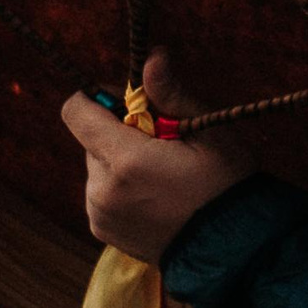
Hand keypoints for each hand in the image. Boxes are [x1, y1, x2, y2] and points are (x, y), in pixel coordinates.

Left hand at [60, 49, 253, 264]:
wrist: (231, 249)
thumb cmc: (227, 185)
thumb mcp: (209, 133)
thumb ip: (172, 95)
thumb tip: (152, 58)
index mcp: (126, 161)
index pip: (77, 112)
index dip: (101, 98)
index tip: (134, 105)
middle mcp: (102, 188)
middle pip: (90, 139)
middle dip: (120, 134)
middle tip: (164, 146)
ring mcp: (99, 213)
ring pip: (96, 166)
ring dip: (120, 161)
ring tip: (163, 177)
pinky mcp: (101, 230)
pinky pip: (100, 192)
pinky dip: (120, 187)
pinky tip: (156, 197)